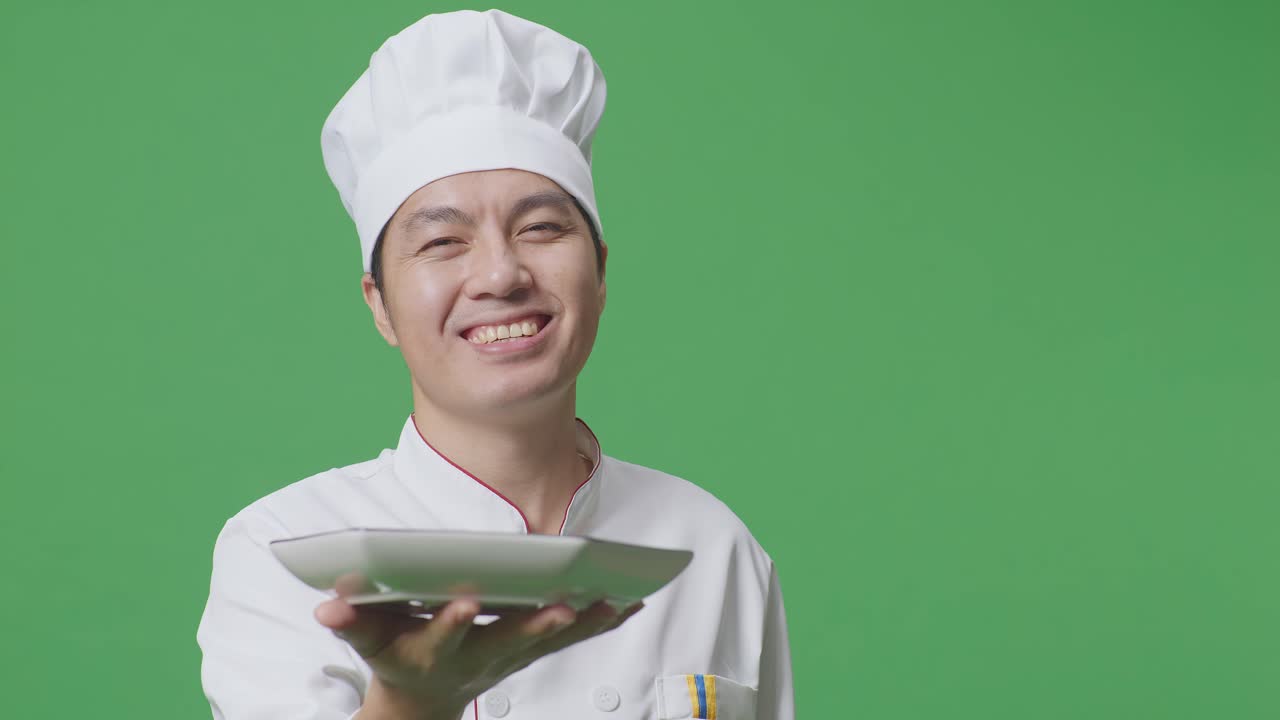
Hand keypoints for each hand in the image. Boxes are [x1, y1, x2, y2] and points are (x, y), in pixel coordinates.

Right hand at [314, 574, 643, 719]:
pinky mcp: (530, 654)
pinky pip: (569, 641)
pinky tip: (631, 603)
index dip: (452, 622)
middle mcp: (477, 659)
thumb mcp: (369, 642)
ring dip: (582, 623)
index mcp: (433, 652)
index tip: (464, 601)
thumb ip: (353, 622)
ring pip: (549, 642)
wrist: (421, 701)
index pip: (442, 637)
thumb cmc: (395, 656)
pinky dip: (599, 622)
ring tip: (615, 599)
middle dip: (534, 627)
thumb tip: (328, 605)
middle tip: (561, 607)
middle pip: (509, 643)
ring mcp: (509, 658)